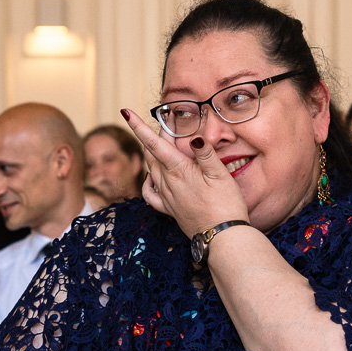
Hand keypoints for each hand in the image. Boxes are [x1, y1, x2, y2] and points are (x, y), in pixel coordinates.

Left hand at [120, 108, 247, 237]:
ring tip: (162, 144)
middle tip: (165, 124)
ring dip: (153, 154)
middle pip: (152, 153)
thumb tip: (193, 137)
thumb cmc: (226, 205)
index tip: (125, 112)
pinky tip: (152, 177)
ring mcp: (167, 197)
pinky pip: (151, 194)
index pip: (154, 143)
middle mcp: (168, 183)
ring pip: (151, 170)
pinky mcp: (169, 210)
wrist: (223, 238)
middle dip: (154, 136)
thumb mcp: (220, 175)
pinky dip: (149, 181)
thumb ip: (205, 154)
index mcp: (179, 171)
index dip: (139, 126)